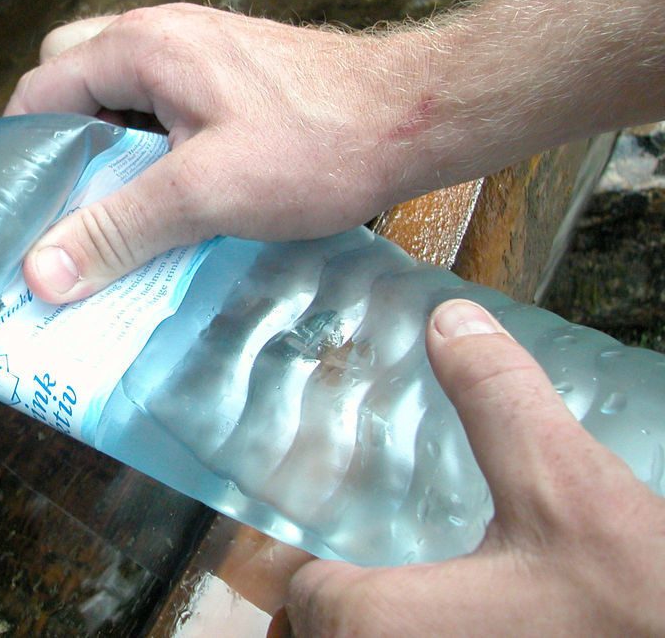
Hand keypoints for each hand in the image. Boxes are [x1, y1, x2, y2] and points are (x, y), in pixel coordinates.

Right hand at [4, 3, 424, 302]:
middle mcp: (159, 35)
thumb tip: (39, 273)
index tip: (22, 218)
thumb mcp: (206, 194)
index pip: (39, 90)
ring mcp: (196, 51)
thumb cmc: (318, 144)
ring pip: (117, 96)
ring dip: (108, 151)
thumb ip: (119, 228)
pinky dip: (147, 148)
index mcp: (139, 46)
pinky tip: (170, 197)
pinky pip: (158, 105)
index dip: (21, 156)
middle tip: (74, 210)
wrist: (417, 115)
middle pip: (71, 83)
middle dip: (63, 147)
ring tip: (118, 212)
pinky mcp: (226, 76)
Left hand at [274, 299, 664, 636]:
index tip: (324, 520)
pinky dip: (423, 632)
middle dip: (337, 589)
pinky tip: (468, 611)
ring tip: (415, 580)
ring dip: (376, 619)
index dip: (309, 550)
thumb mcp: (564, 484)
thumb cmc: (634, 604)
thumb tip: (452, 323)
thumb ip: (498, 399)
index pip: (298, 588)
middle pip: (321, 626)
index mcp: (379, 625)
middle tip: (366, 544)